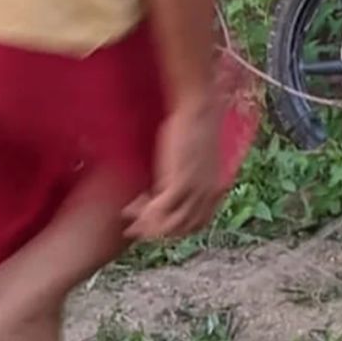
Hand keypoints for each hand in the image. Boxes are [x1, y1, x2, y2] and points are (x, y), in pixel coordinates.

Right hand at [123, 95, 222, 241]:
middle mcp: (207, 196)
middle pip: (181, 230)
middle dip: (156, 231)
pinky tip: (130, 207)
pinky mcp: (181, 183)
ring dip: (147, 225)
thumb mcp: (195, 156)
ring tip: (128, 215)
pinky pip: (160, 212)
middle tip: (132, 227)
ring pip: (169, 225)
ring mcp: (195, 192)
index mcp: (214, 191)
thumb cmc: (194, 124)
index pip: (195, 225)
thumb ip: (188, 173)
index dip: (172, 228)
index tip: (153, 222)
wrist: (198, 108)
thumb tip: (170, 179)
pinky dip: (144, 215)